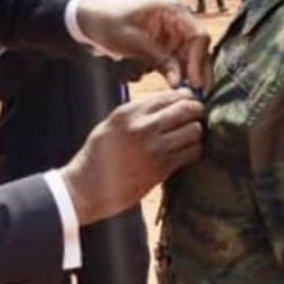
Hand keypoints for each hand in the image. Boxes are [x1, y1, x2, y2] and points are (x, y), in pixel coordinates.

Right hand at [60, 90, 202, 225]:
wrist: (87, 187)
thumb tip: (166, 103)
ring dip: (195, 132)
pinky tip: (185, 152)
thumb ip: (136, 112)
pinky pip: (191, 153)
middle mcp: (143, 127)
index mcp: (128, 113)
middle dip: (195, 111)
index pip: (169, 96)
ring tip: (189, 136)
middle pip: (186, 109)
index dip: (184, 98)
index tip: (187, 102)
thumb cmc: (97, 155)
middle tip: (196, 117)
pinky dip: (193, 150)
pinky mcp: (161, 169)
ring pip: (193, 131)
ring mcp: (154, 148)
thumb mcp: (111, 125)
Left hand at [74, 0, 210, 88]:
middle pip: (199, 48)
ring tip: (187, 95)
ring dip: (190, 76)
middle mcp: (178, 21)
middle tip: (199, 95)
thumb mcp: (132, 40)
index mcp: (173, 11)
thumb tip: (179, 80)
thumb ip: (157, 58)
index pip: (198, 35)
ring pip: (192, 58)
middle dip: (199, 71)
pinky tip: (177, 89)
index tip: (194, 81)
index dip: (199, 60)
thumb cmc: (110, 22)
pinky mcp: (167, 46)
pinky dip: (179, 76)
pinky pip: (179, 63)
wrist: (94, 20)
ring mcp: (174, 34)